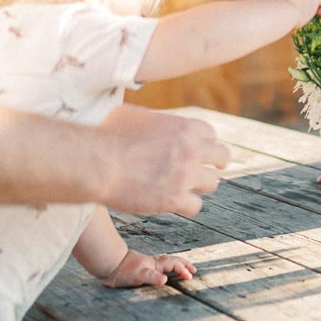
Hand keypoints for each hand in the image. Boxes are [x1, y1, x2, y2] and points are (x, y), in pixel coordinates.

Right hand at [97, 106, 230, 217]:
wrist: (98, 162)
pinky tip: (174, 203)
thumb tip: (150, 118)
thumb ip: (154, 119)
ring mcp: (186, 174)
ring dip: (200, 185)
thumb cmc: (108, 134)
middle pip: (222, 156)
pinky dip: (186, 206)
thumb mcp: (136, 114)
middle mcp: (192, 148)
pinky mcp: (175, 198)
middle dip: (214, 163)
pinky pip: (195, 206)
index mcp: (185, 126)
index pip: (211, 134)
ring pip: (212, 183)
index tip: (197, 150)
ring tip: (185, 187)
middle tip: (207, 170)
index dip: (203, 143)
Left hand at [102, 248, 196, 288]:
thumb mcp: (140, 275)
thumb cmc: (124, 270)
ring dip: (176, 266)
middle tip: (193, 270)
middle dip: (184, 265)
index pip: (174, 264)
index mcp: (157, 263)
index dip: (183, 269)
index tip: (190, 277)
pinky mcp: (143, 271)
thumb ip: (152, 277)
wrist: (110, 265)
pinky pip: (159, 269)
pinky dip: (165, 270)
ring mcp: (149, 266)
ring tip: (183, 270)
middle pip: (173, 261)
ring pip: (167, 264)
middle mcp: (155, 264)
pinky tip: (163, 274)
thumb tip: (165, 280)